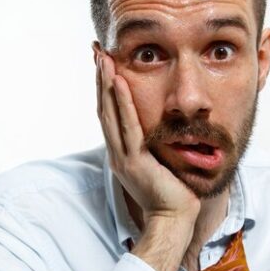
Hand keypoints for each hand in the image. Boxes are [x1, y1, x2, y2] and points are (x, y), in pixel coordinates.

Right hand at [95, 50, 198, 270]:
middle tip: (96, 51)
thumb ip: (156, 144)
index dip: (105, 87)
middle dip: (100, 78)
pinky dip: (124, 103)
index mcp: (121, 152)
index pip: (109, 113)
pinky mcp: (135, 161)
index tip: (103, 62)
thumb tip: (164, 126)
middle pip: (104, 108)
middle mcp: (117, 152)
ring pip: (111, 114)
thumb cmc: (173, 194)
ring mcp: (123, 156)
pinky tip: (121, 83)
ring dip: (107, 84)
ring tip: (103, 58)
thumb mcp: (161, 162)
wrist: (173, 219)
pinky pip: (128, 127)